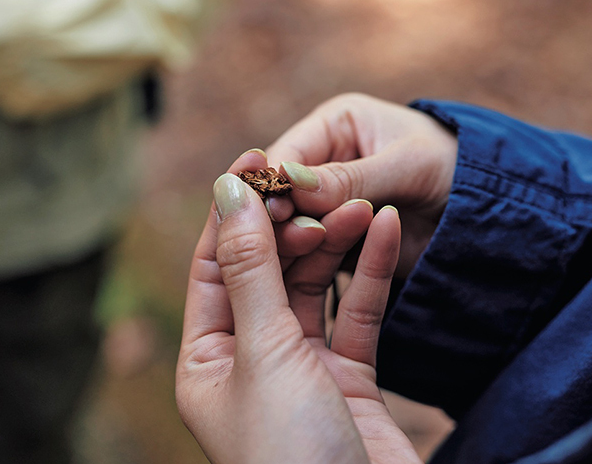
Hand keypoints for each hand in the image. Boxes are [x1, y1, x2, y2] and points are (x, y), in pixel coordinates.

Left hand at [176, 149, 420, 463]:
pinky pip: (359, 314)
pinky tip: (384, 230)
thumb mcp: (265, 354)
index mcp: (207, 359)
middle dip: (292, 225)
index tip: (259, 157)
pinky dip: (372, 274)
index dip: (233, 210)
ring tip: (362, 201)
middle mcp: (250, 360)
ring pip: (317, 288)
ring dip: (337, 243)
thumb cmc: (292, 455)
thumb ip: (252, 271)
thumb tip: (229, 189)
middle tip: (317, 183)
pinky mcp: (351, 379)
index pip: (214, 265)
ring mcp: (302, 369)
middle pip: (267, 271)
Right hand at [266, 93, 458, 278]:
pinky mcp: (339, 239)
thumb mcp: (405, 165)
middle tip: (293, 236)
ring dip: (296, 241)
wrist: (491, 212)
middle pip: (283, 192)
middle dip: (283, 214)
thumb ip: (350, 177)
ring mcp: (329, 204)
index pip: (286, 154)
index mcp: (334, 126)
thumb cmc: (454, 168)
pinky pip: (314, 252)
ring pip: (293, 225)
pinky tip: (312, 271)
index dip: (275, 183)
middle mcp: (324, 162)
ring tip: (309, 250)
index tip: (274, 209)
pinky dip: (311, 262)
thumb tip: (289, 181)